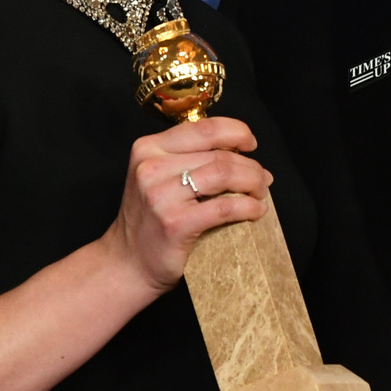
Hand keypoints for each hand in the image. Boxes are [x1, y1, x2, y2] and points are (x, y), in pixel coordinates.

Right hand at [104, 117, 272, 295]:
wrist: (128, 263)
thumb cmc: (150, 221)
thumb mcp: (160, 178)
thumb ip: (191, 159)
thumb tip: (246, 154)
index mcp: (148, 148)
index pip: (204, 128)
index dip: (237, 132)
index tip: (251, 144)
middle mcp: (151, 167)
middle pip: (219, 154)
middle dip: (250, 166)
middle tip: (263, 180)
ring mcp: (161, 195)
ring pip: (224, 175)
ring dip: (253, 183)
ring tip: (260, 194)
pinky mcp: (175, 223)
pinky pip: (224, 207)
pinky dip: (249, 207)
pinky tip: (256, 211)